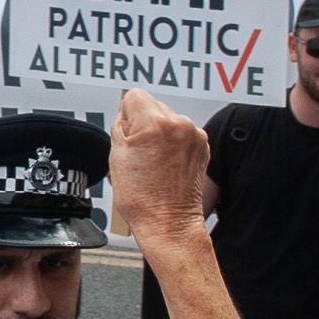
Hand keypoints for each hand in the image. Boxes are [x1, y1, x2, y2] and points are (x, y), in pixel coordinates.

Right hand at [111, 89, 210, 236]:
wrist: (168, 222)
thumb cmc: (143, 198)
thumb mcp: (116, 156)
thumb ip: (120, 125)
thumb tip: (126, 113)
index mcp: (154, 123)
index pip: (134, 96)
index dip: (126, 115)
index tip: (127, 134)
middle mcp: (178, 124)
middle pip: (153, 106)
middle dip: (144, 124)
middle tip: (139, 153)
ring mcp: (194, 135)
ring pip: (168, 120)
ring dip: (160, 134)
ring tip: (153, 161)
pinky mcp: (202, 146)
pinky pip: (182, 133)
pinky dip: (174, 144)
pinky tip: (166, 164)